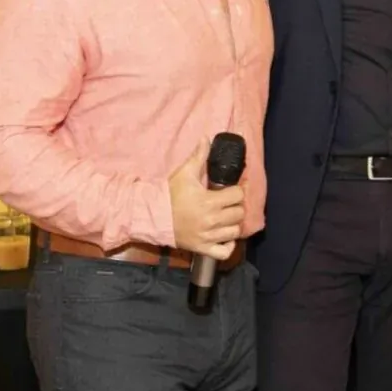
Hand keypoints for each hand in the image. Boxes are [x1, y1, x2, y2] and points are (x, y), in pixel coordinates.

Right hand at [169, 140, 243, 260]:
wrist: (152, 216)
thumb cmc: (169, 194)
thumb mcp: (184, 173)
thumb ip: (198, 156)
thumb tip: (206, 138)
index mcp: (209, 201)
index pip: (237, 195)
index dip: (237, 190)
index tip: (233, 189)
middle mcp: (211, 221)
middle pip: (239, 214)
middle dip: (236, 206)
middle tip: (229, 203)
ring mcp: (208, 236)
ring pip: (235, 232)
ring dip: (233, 224)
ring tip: (226, 218)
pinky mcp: (202, 248)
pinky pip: (225, 252)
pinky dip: (228, 245)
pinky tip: (224, 236)